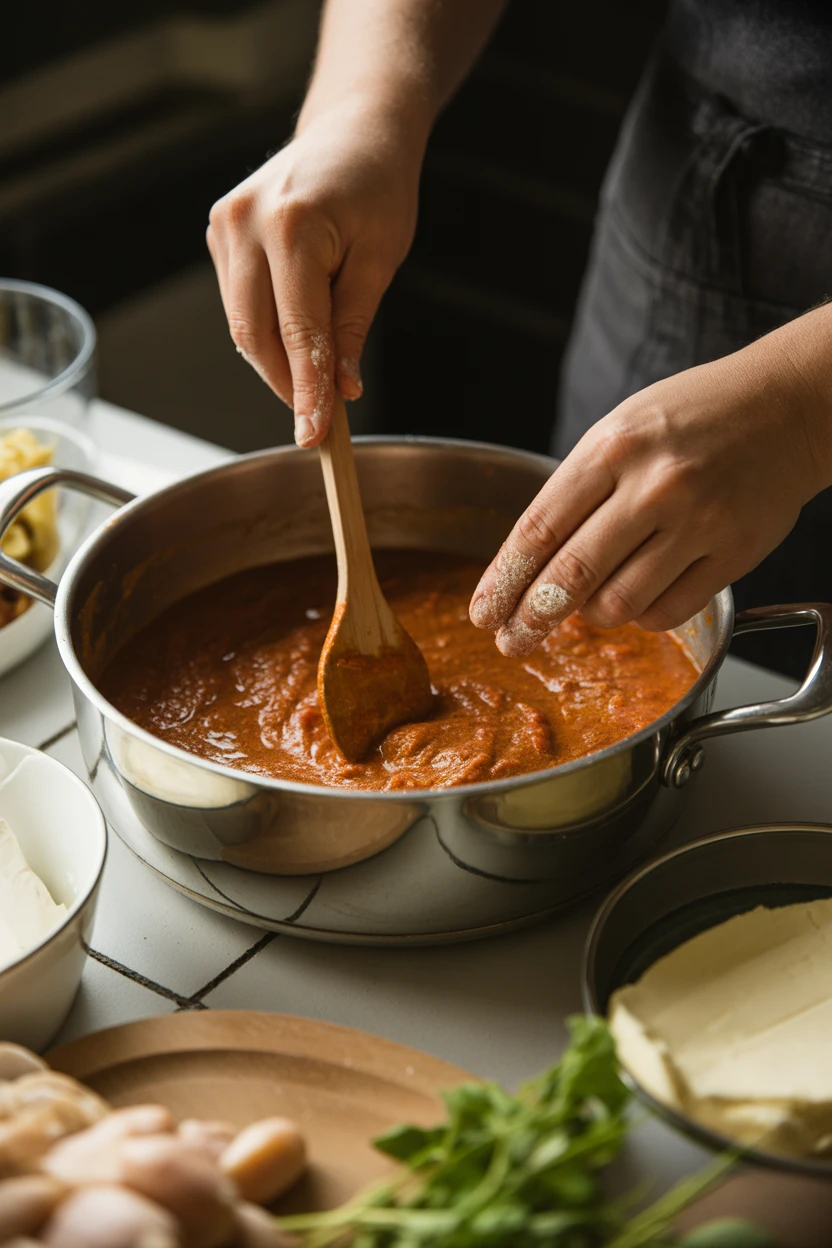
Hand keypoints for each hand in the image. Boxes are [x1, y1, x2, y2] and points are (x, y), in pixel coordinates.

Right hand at [207, 99, 422, 446]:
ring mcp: (224, 226)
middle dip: (287, 384)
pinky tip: (294, 339)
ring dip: (275, 362)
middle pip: (254, 334)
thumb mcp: (379, 261)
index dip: (306, 390)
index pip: (296, 331)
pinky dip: (265, 332)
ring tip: (313, 383)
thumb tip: (338, 389)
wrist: (354, 130)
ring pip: (241, 325)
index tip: (315, 434)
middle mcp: (245, 223)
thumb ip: (352, 327)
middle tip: (317, 423)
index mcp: (291, 225)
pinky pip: (238, 303)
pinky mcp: (219, 233)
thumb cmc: (377, 186)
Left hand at [469, 337, 829, 654]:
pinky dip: (641, 616)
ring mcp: (699, 521)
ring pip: (618, 604)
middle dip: (531, 618)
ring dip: (592, 615)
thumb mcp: (620, 430)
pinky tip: (638, 597)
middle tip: (513, 640)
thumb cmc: (692, 417)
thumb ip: (578, 492)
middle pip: (571, 575)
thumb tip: (532, 569)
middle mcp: (655, 484)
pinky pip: (667, 612)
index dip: (503, 580)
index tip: (484, 611)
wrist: (787, 406)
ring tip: (590, 603)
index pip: (539, 530)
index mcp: (613, 446)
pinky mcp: (735, 553)